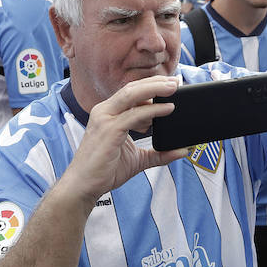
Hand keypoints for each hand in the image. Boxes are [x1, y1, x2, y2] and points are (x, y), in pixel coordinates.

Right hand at [58, 76, 187, 201]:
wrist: (84, 185)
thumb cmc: (105, 170)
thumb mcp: (138, 160)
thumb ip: (159, 154)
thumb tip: (182, 151)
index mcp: (108, 113)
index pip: (131, 92)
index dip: (151, 85)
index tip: (171, 85)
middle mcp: (104, 111)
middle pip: (132, 88)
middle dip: (156, 82)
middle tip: (177, 81)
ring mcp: (105, 119)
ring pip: (132, 94)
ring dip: (155, 89)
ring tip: (174, 88)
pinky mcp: (109, 130)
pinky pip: (134, 114)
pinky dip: (153, 110)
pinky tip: (168, 109)